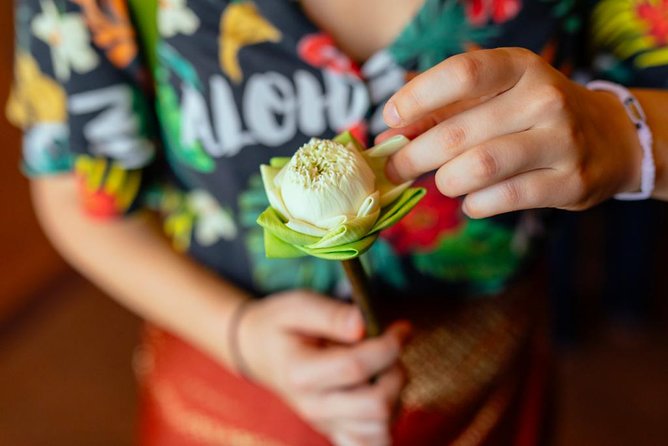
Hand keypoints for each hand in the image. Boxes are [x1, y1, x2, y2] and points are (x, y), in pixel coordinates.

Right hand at [237, 290, 410, 445]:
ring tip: (385, 369)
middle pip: (376, 406)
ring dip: (396, 397)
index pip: (356, 367)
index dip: (388, 346)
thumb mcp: (298, 306)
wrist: (261, 352)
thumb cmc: (282, 325)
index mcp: (300, 373)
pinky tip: (382, 393)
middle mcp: (313, 406)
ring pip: (381, 430)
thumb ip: (331, 314)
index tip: (401, 328)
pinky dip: (387, 423)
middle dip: (396, 373)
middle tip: (393, 349)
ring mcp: (325, 425)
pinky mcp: (336, 433)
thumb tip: (362, 325)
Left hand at [380, 47, 642, 217]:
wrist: (609, 139)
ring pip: (478, 168)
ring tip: (443, 182)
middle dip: (414, 156)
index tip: (390, 118)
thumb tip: (391, 134)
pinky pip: (502, 198)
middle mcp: (544, 98)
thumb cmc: (533, 115)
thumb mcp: (494, 98)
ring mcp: (562, 140)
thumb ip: (443, 112)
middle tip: (396, 169)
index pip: (462, 73)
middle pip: (458, 132)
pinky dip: (475, 204)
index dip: (418, 97)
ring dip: (445, 181)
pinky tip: (472, 200)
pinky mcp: (570, 181)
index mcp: (520, 67)